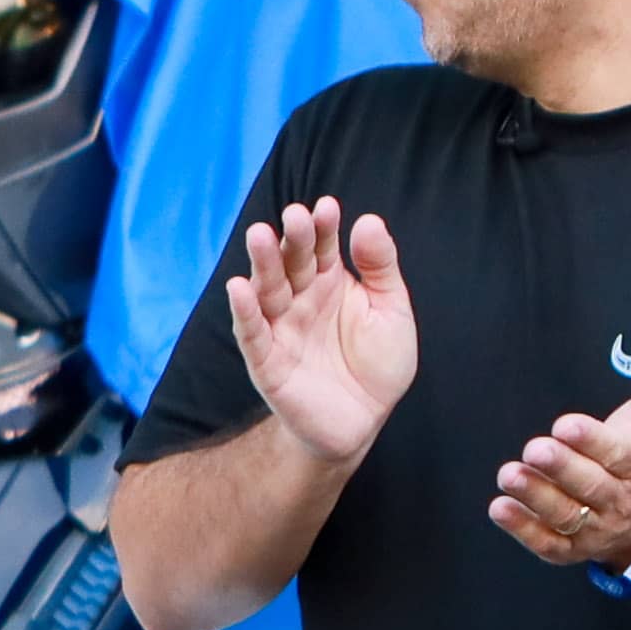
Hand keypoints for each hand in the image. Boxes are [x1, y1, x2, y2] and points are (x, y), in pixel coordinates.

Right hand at [221, 200, 420, 469]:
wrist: (364, 422)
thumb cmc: (377, 365)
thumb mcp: (392, 310)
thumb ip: (380, 267)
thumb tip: (368, 220)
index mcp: (328, 282)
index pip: (321, 247)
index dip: (323, 227)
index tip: (326, 207)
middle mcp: (300, 299)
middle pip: (291, 262)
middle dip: (292, 239)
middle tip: (294, 215)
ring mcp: (281, 328)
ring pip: (267, 290)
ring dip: (261, 263)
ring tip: (260, 235)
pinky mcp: (267, 362)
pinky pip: (252, 334)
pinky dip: (244, 312)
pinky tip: (238, 287)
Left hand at [495, 355, 630, 572]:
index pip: (615, 453)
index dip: (590, 440)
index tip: (566, 425)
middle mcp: (618, 499)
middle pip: (589, 485)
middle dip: (560, 467)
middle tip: (535, 449)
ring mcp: (595, 527)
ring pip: (565, 514)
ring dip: (535, 495)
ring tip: (509, 475)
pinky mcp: (571, 548)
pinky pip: (547, 542)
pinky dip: (523, 529)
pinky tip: (501, 508)